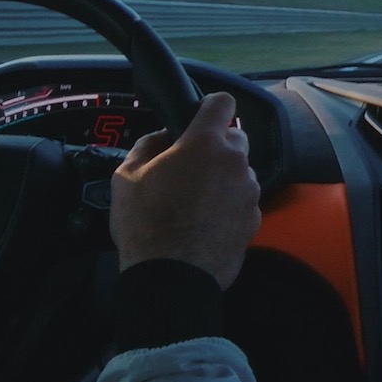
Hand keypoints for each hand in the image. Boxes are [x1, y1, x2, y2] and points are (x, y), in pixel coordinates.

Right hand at [109, 92, 260, 289]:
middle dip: (215, 146)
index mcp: (204, 143)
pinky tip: (207, 220)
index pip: (222, 102)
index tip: (199, 117)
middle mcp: (235, 162)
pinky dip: (230, 203)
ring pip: (240, 171)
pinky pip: (244, 199)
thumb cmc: (145, 225)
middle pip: (234, 137)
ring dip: (223, 177)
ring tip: (195, 200)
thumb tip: (164, 137)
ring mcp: (249, 191)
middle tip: (189, 167)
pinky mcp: (255, 219)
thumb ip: (149, 144)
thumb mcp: (126, 176)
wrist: (170, 278)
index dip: (209, 106)